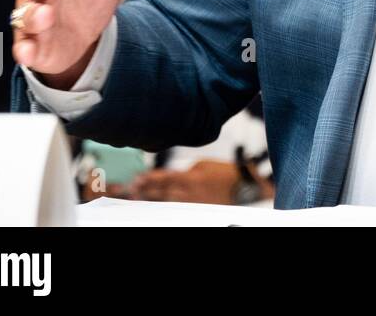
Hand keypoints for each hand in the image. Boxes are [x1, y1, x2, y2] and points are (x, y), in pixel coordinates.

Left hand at [127, 160, 249, 203]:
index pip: (165, 177)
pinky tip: (157, 207)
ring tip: (139, 197)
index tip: (137, 178)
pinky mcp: (197, 210)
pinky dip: (166, 206)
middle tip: (132, 188)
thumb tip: (172, 176)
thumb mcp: (204, 165)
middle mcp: (189, 192)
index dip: (150, 178)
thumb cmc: (223, 173)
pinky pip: (178, 209)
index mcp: (191, 177)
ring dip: (153, 199)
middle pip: (162, 191)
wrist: (242, 187)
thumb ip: (186, 171)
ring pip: (167, 202)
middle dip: (146, 190)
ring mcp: (193, 202)